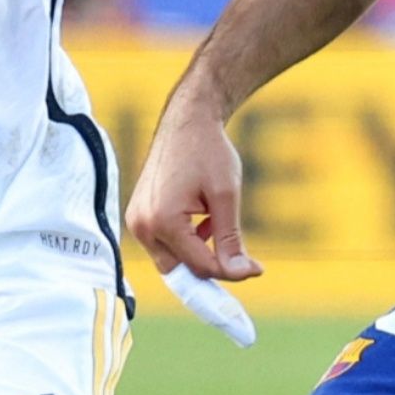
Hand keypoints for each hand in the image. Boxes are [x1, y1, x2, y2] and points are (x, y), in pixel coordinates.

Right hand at [124, 98, 262, 282]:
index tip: (257, 268)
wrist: (187, 121)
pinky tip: (203, 218)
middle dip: (210, 266)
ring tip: (217, 222)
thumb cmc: (208, 151)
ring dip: (198, 253)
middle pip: (180, 270)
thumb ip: (230, 239)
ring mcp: (137, 221)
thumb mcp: (226, 195)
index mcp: (162, 220)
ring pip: (171, 260)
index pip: (199, 266)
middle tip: (242, 259)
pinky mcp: (139, 215)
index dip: (231, 271)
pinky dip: (186, 241)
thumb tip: (241, 272)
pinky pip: (163, 244)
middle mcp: (142, 225)